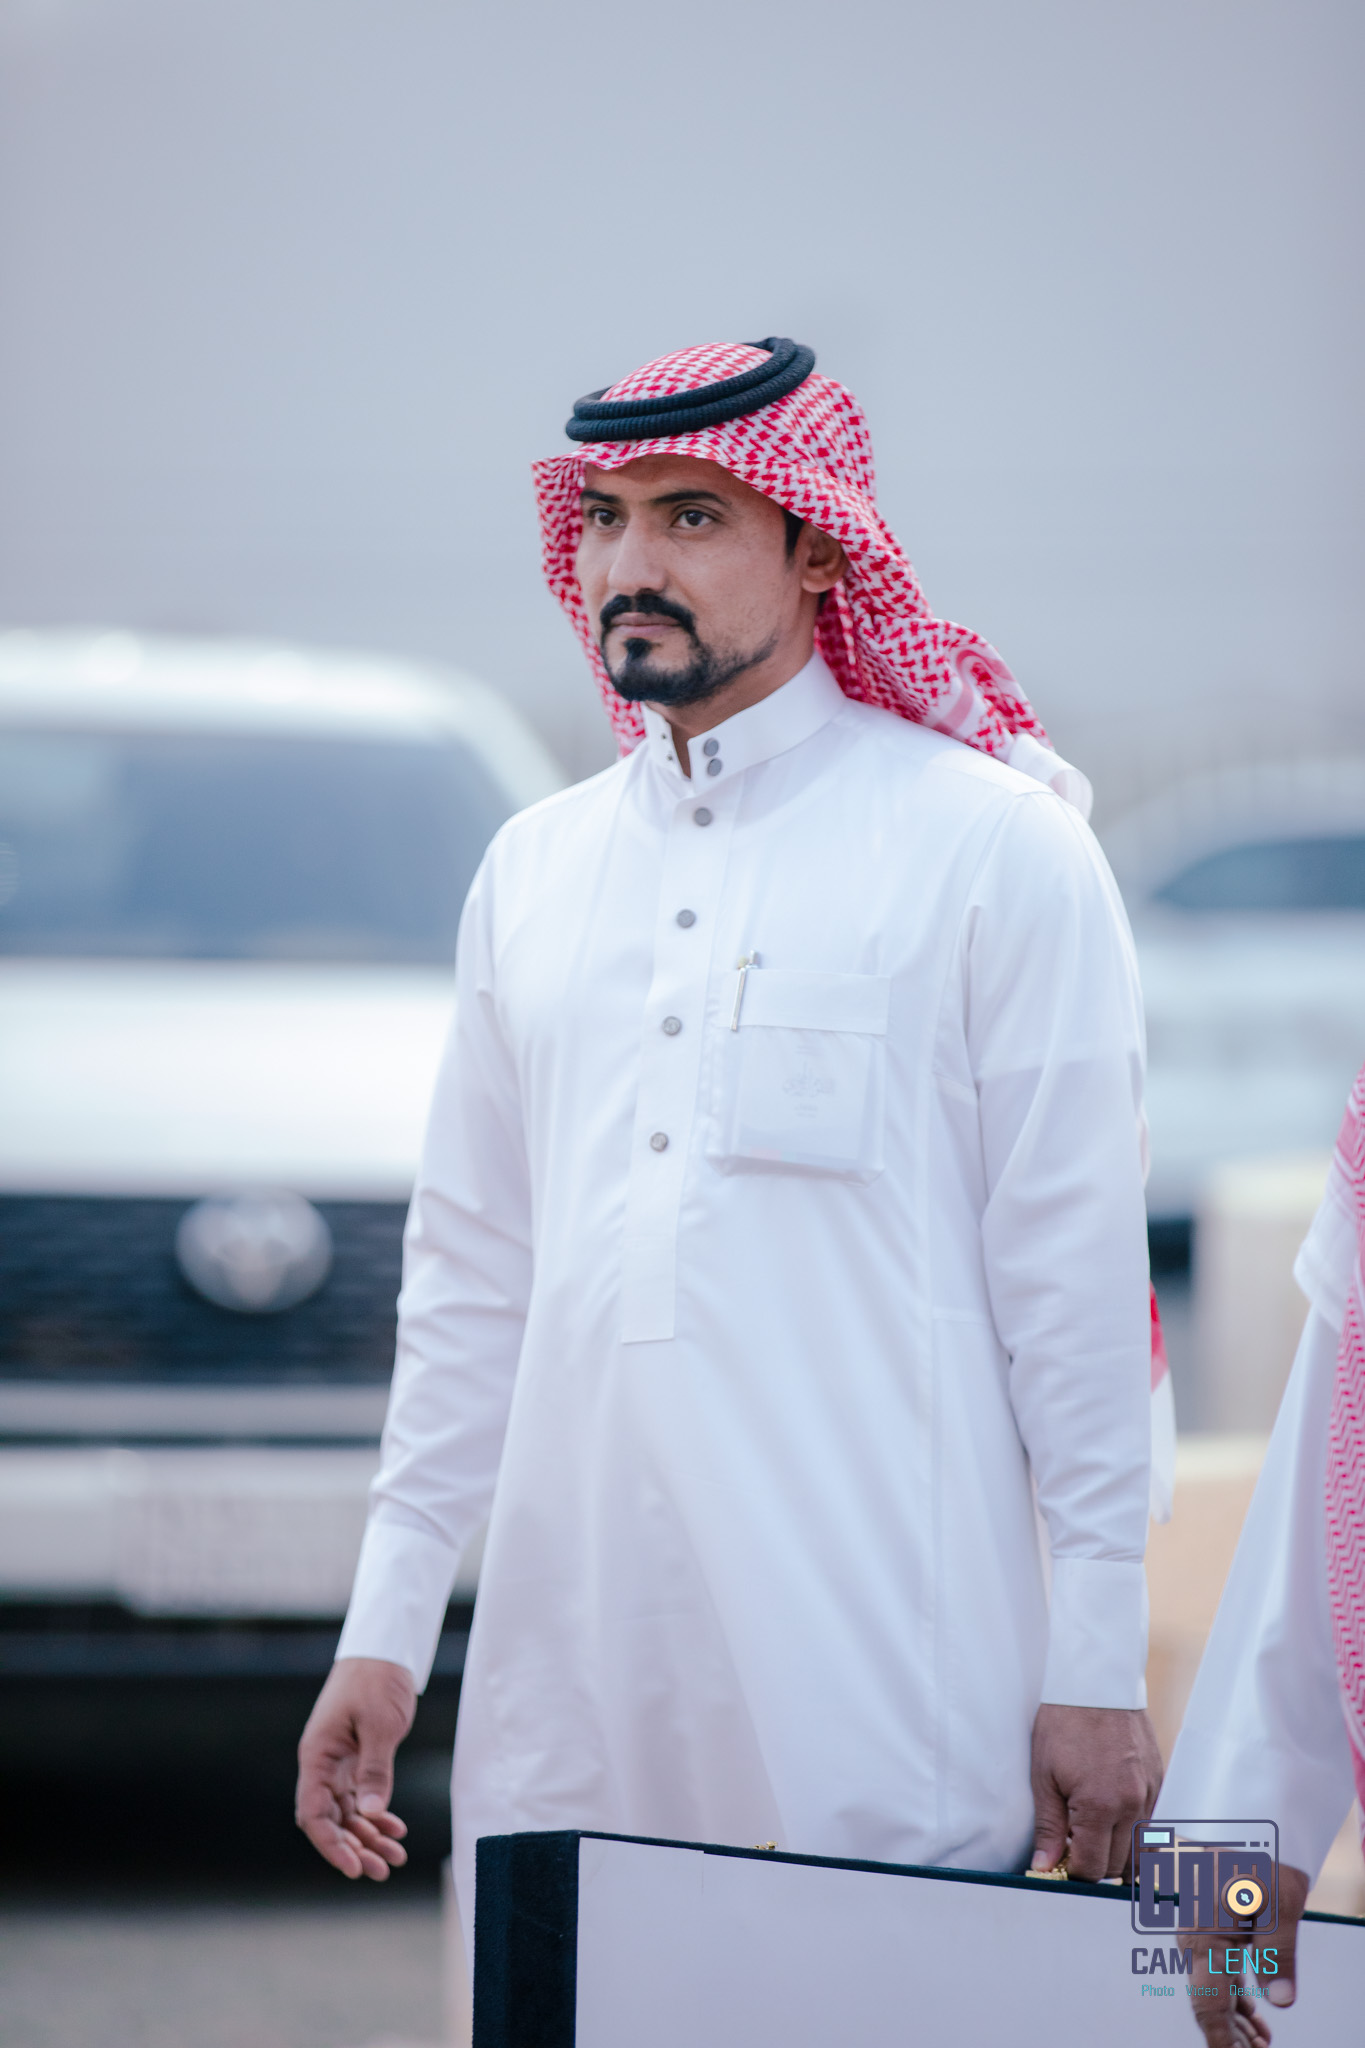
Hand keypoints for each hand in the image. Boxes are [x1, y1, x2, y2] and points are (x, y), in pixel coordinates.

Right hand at [296, 1656, 416, 1879]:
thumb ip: (375, 1769)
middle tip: (382, 1870)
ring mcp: (339, 1764)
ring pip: (347, 1814)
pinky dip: (376, 1817)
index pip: (314, 1813)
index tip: (354, 1867)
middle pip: (330, 1820)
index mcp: (317, 1756)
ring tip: (395, 1859)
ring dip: (368, 1838)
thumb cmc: (376, 1681)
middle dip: (354, 1849)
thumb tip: (369, 1814)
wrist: (383, 1651)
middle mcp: (323, 1765)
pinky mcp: (356, 1761)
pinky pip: (361, 1799)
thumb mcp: (380, 1724)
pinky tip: (395, 1829)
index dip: (330, 1845)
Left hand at [1029, 1703, 1162, 1879]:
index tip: (1057, 1863)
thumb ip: (1049, 1827)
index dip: (1072, 1872)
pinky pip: (1151, 1823)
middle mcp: (1132, 1805)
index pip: (1092, 1868)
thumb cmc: (1063, 1721)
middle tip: (1070, 1848)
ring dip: (1116, 1853)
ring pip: (1139, 1849)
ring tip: (1091, 1837)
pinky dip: (1134, 1832)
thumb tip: (1045, 1867)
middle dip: (1094, 1865)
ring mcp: (1150, 1793)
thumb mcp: (1044, 1774)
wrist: (1096, 1678)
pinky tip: (1112, 1820)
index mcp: (1099, 1806)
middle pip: (1118, 1865)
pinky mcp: (1158, 1781)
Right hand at [1180, 1864, 1309, 2044]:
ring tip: (1262, 2041)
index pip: (1209, 2007)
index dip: (1223, 2042)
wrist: (1232, 1812)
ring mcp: (1196, 1931)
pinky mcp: (1204, 1922)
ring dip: (1236, 2019)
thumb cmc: (1253, 1849)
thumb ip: (1278, 1952)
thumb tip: (1282, 1999)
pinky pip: (1214, 1968)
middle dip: (1233, 2037)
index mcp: (1205, 1939)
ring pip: (1212, 1987)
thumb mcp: (1278, 1901)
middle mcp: (1193, 1940)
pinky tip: (1253, 2011)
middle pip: (1209, 2003)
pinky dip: (1234, 1995)